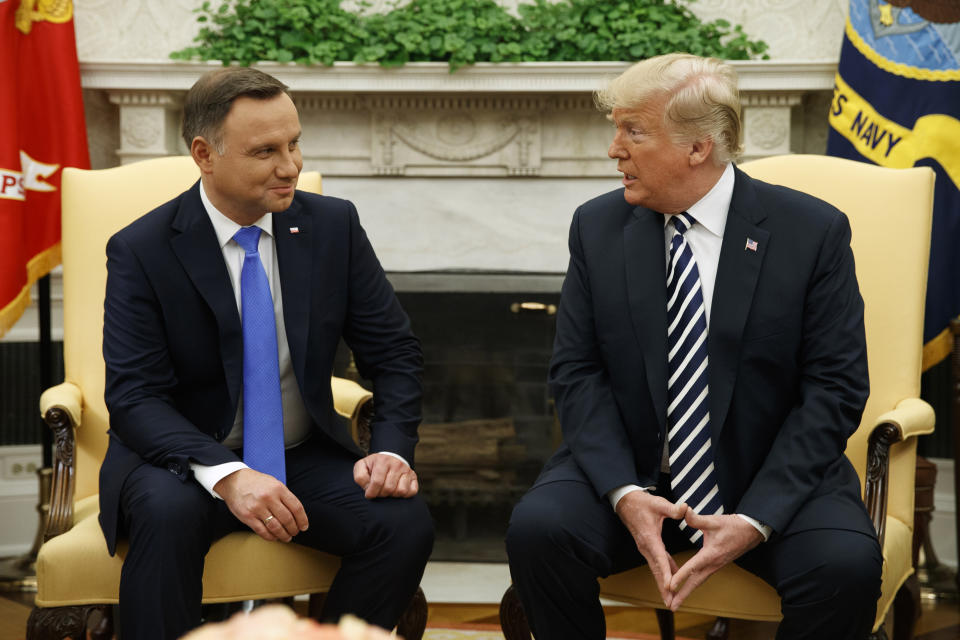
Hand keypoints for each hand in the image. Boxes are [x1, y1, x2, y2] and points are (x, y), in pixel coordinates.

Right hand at [214, 468, 307, 541]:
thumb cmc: (257, 483)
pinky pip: (262, 531)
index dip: (302, 520)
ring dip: (283, 535)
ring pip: (276, 527)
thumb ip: (285, 497)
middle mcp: (268, 497)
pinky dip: (270, 537)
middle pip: (287, 519)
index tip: (304, 526)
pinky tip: (274, 537)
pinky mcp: (247, 516)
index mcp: (278, 488)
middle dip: (293, 529)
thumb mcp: (274, 483)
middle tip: (295, 532)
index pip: (296, 507)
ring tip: (286, 537)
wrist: (234, 480)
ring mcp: (257, 507)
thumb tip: (297, 514)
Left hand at [353, 453, 418, 498]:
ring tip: (387, 490)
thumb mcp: (362, 466)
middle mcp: (397, 464)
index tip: (369, 494)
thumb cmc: (373, 465)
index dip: (371, 492)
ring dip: (392, 495)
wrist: (388, 458)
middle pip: (389, 488)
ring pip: (401, 491)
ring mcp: (407, 470)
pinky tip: (396, 490)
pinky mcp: (413, 476)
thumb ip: (360, 477)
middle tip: (378, 491)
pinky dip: (404, 495)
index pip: (377, 482)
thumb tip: (368, 487)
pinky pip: (412, 491)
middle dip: (381, 494)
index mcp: (383, 461)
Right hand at [615, 490, 687, 606]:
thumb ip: (673, 509)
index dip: (666, 573)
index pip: (660, 558)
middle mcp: (646, 547)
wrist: (626, 502)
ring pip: (656, 569)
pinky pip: (657, 563)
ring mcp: (646, 548)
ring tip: (670, 599)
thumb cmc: (643, 502)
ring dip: (663, 584)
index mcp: (650, 538)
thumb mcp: (659, 503)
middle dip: (663, 588)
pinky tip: (673, 580)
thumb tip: (686, 509)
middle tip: (670, 604)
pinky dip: (664, 573)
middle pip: (656, 570)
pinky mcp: (647, 547)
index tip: (671, 586)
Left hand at [667, 511, 763, 609]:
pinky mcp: (716, 565)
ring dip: (687, 592)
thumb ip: (696, 519)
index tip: (670, 586)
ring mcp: (715, 566)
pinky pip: (702, 577)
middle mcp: (713, 564)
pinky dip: (693, 584)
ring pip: (699, 582)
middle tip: (671, 607)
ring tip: (675, 602)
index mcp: (711, 554)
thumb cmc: (732, 526)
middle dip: (683, 595)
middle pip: (695, 582)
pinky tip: (686, 588)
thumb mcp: (714, 521)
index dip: (681, 576)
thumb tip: (683, 511)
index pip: (693, 567)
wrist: (751, 532)